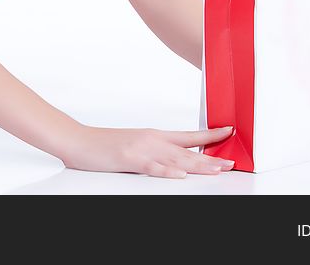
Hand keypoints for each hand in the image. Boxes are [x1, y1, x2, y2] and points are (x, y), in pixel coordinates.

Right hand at [59, 125, 234, 176]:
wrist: (78, 140)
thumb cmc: (104, 145)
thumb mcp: (135, 144)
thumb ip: (156, 152)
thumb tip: (177, 162)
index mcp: (154, 136)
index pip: (189, 135)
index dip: (210, 135)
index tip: (229, 133)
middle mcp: (151, 140)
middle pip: (188, 151)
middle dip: (211, 157)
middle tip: (231, 163)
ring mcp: (140, 149)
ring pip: (175, 159)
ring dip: (198, 165)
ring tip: (217, 169)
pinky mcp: (128, 159)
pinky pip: (151, 167)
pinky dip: (166, 172)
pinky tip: (179, 175)